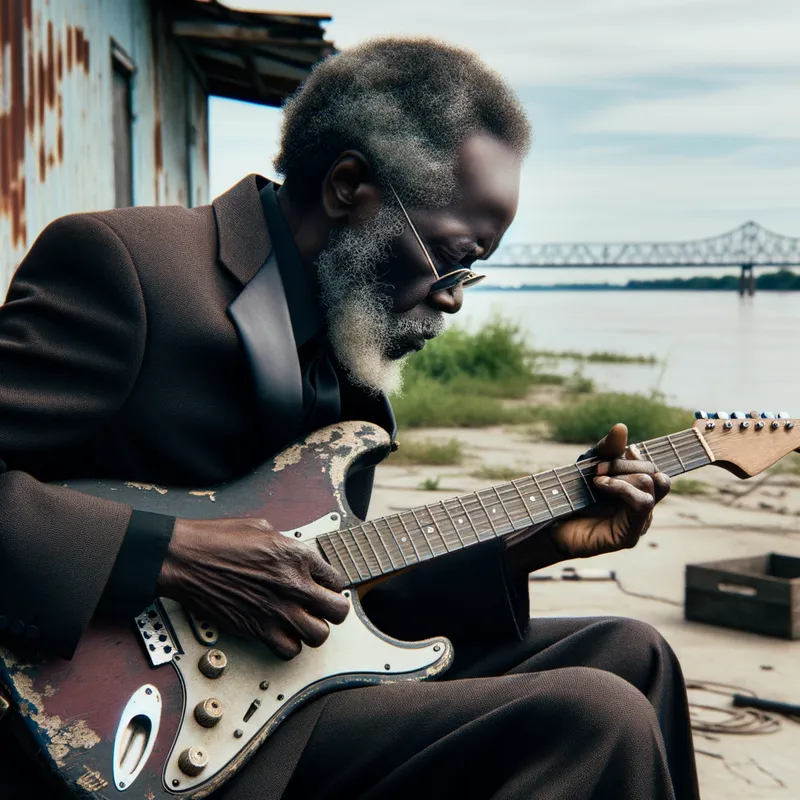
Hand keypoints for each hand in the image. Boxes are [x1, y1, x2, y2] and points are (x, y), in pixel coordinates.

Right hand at [157, 517, 349, 658]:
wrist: (187, 558)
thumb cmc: (217, 539)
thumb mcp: (262, 528)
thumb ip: (286, 545)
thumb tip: (294, 554)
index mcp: (297, 556)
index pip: (337, 579)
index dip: (331, 584)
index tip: (322, 587)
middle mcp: (293, 585)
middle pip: (338, 611)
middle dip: (333, 610)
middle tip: (320, 607)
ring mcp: (277, 610)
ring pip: (319, 635)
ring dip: (313, 630)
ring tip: (302, 622)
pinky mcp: (257, 629)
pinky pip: (289, 650)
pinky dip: (288, 646)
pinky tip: (281, 634)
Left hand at [505, 423, 669, 576]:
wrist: (549, 523)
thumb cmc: (571, 495)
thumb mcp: (589, 465)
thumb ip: (607, 448)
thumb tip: (622, 427)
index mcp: (637, 491)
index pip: (652, 468)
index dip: (635, 457)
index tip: (616, 453)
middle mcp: (642, 506)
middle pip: (652, 474)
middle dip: (622, 465)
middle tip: (596, 470)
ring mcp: (638, 523)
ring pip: (650, 486)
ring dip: (621, 476)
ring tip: (596, 480)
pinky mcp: (630, 536)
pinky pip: (641, 504)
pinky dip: (621, 488)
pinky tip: (600, 486)